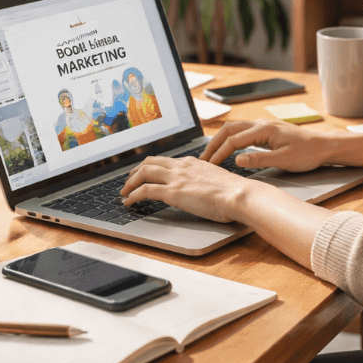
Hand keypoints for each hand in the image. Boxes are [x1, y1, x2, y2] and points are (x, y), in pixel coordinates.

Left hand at [120, 155, 267, 222]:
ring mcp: (176, 178)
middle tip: (129, 180)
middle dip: (135, 171)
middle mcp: (182, 166)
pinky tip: (129, 202)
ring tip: (124, 192)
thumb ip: (204, 181)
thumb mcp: (216, 180)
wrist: (238, 195)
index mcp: (192, 162)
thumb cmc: (234, 192)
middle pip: (150, 162)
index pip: (165, 160)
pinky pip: (145, 190)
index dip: (151, 166)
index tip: (145, 172)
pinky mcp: (173, 192)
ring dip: (130, 183)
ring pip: (144, 173)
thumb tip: (200, 189)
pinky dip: (133, 195)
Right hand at [201, 119, 335, 171]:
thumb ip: (259, 160)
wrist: (323, 146)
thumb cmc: (307, 154)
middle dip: (214, 144)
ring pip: (234, 129)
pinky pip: (242, 132)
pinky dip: (230, 139)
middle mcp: (261, 124)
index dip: (220, 153)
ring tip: (210, 155)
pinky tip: (227, 149)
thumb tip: (237, 159)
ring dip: (221, 140)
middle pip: (229, 129)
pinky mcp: (266, 130)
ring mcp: (263, 125)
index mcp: (264, 130)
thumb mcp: (283, 160)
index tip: (210, 166)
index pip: (234, 140)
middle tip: (203, 159)